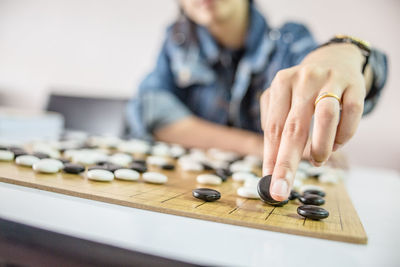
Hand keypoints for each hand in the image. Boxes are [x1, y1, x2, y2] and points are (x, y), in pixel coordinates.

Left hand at [260, 43, 367, 200]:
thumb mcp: (283, 99)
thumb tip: (272, 167)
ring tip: (317, 161)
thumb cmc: (303, 90)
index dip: (270, 157)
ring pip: (326, 118)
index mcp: (281, 84)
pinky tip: (336, 144)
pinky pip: (352, 114)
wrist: (334, 59)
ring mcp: (330, 80)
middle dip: (286, 163)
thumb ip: (276, 127)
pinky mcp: (354, 85)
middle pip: (293, 127)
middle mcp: (303, 79)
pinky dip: (344, 135)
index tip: (268, 182)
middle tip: (281, 189)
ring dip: (320, 147)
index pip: (273, 128)